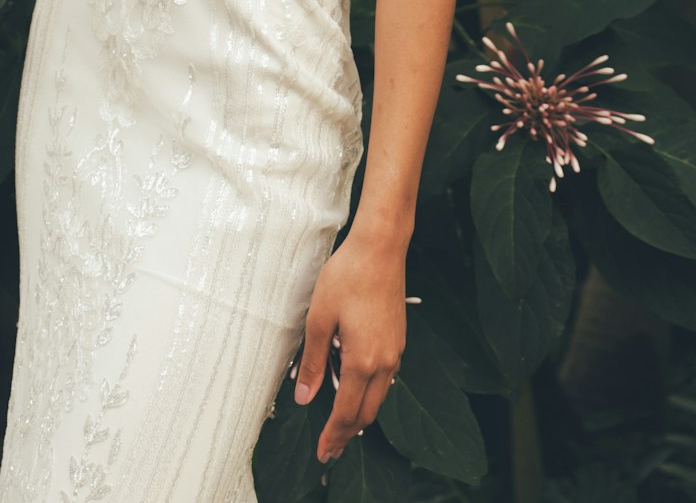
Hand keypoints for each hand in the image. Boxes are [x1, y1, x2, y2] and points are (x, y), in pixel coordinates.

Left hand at [292, 234, 405, 464]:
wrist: (381, 249)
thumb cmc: (346, 277)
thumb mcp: (319, 318)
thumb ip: (312, 361)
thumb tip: (303, 397)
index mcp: (363, 361)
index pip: (346, 413)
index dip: (332, 436)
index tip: (322, 453)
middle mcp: (385, 363)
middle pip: (367, 413)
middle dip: (347, 434)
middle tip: (329, 449)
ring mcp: (395, 352)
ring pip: (378, 397)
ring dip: (359, 414)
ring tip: (338, 424)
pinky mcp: (398, 339)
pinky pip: (385, 379)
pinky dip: (369, 393)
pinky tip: (354, 388)